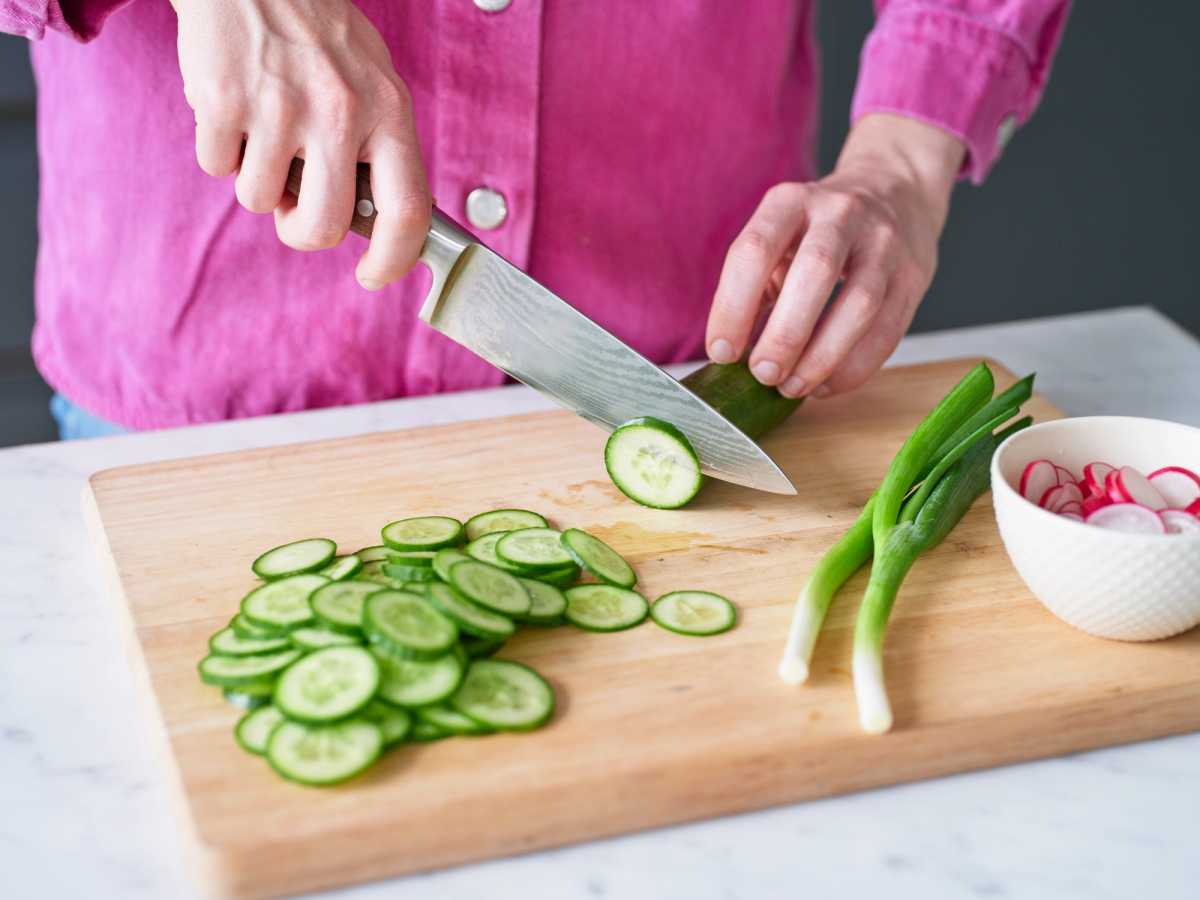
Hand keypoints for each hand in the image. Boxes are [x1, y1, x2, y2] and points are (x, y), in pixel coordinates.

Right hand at [171, 0, 430, 289]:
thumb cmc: (317, 33)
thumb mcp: (374, 80)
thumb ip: (381, 146)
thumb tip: (383, 219)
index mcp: (388, 111)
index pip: (408, 211)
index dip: (393, 259)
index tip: (373, 276)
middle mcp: (341, 112)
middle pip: (324, 227)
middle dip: (302, 232)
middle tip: (293, 210)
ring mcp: (281, 108)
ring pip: (259, 200)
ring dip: (255, 179)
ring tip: (263, 129)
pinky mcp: (224, 103)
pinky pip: (217, 167)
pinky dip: (219, 150)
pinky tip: (233, 109)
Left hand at [705, 114, 965, 397]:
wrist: (895, 191)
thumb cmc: (817, 231)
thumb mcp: (778, 241)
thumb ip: (755, 290)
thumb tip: (732, 355)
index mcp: (790, 202)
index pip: (755, 250)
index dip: (733, 305)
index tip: (722, 351)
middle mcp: (840, 212)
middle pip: (815, 272)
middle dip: (785, 334)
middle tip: (763, 374)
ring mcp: (884, 241)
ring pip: (860, 303)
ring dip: (822, 357)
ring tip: (792, 386)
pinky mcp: (914, 274)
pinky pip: (888, 330)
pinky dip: (854, 367)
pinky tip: (825, 385)